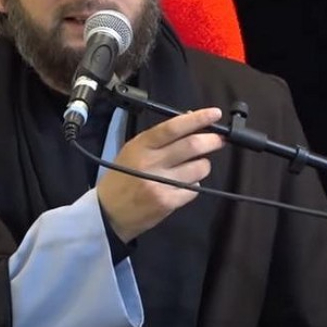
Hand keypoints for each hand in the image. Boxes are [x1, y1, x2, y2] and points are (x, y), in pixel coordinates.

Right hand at [96, 107, 224, 242]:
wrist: (107, 212)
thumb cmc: (122, 176)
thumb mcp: (134, 149)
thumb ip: (161, 137)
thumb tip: (191, 120)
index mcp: (142, 145)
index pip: (174, 127)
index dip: (198, 119)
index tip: (214, 114)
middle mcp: (151, 162)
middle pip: (192, 146)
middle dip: (212, 140)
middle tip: (219, 139)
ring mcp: (160, 183)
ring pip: (198, 168)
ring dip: (204, 165)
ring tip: (196, 166)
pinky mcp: (168, 202)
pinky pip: (194, 189)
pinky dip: (194, 185)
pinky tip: (183, 185)